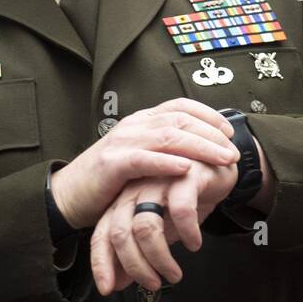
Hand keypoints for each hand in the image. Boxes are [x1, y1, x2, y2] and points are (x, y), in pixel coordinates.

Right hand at [50, 99, 237, 229]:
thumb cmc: (110, 181)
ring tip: (221, 159)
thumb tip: (202, 150)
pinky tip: (187, 168)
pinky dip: (167, 162)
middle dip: (211, 133)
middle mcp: (134, 126)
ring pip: (168, 136)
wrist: (69, 195)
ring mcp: (122, 142)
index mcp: (142, 121)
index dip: (208, 115)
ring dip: (200, 147)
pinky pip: (144, 159)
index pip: (180, 106)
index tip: (229, 131)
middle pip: (180, 119)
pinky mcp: (112, 164)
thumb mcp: (141, 157)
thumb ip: (165, 149)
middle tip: (233, 150)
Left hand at [90, 158, 237, 294]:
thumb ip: (138, 251)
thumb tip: (116, 284)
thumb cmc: (187, 194)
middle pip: (120, 232)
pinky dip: (187, 233)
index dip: (101, 263)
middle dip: (136, 266)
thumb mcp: (162, 227)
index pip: (102, 234)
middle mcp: (136, 189)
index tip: (107, 289)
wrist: (219, 160)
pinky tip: (194, 243)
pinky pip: (180, 211)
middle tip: (154, 283)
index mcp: (124, 200)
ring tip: (175, 273)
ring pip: (145, 226)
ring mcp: (158, 180)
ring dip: (160, 258)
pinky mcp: (184, 174)